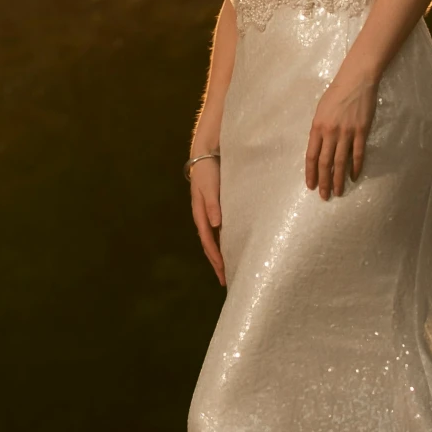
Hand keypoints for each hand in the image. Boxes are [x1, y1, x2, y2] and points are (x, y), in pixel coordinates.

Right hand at [188, 155, 224, 284]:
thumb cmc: (208, 169)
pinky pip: (218, 230)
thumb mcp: (209, 185)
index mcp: (200, 212)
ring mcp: (209, 212)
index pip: (207, 240)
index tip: (223, 271)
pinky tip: (231, 246)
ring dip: (220, 254)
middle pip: (209, 244)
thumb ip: (212, 203)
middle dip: (216, 262)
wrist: (206, 152)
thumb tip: (216, 225)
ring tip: (228, 269)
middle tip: (225, 280)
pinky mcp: (216, 207)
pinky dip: (223, 241)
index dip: (215, 256)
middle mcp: (204, 215)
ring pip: (214, 238)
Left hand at [305, 69, 376, 199]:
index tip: (311, 185)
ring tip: (338, 192)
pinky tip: (353, 177)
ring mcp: (347, 133)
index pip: (311, 156)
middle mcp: (330, 132)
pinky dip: (356, 167)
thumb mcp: (320, 111)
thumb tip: (318, 148)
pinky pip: (358, 154)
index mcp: (317, 127)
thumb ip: (318, 130)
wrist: (356, 81)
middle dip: (324, 181)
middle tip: (324, 196)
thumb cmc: (336, 94)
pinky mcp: (361, 132)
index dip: (311, 173)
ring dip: (339, 179)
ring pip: (341, 162)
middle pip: (325, 163)